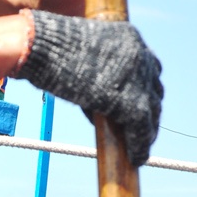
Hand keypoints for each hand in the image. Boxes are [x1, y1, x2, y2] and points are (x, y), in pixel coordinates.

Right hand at [17, 11, 161, 166]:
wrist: (42, 48)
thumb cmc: (51, 50)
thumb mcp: (85, 55)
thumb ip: (100, 72)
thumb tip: (100, 102)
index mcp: (130, 38)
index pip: (148, 68)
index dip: (145, 89)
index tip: (143, 104)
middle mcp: (140, 55)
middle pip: (154, 90)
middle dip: (150, 112)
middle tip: (142, 132)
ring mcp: (138, 78)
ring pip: (152, 112)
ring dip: (147, 132)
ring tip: (139, 149)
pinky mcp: (130, 101)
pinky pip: (141, 129)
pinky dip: (140, 146)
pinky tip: (136, 158)